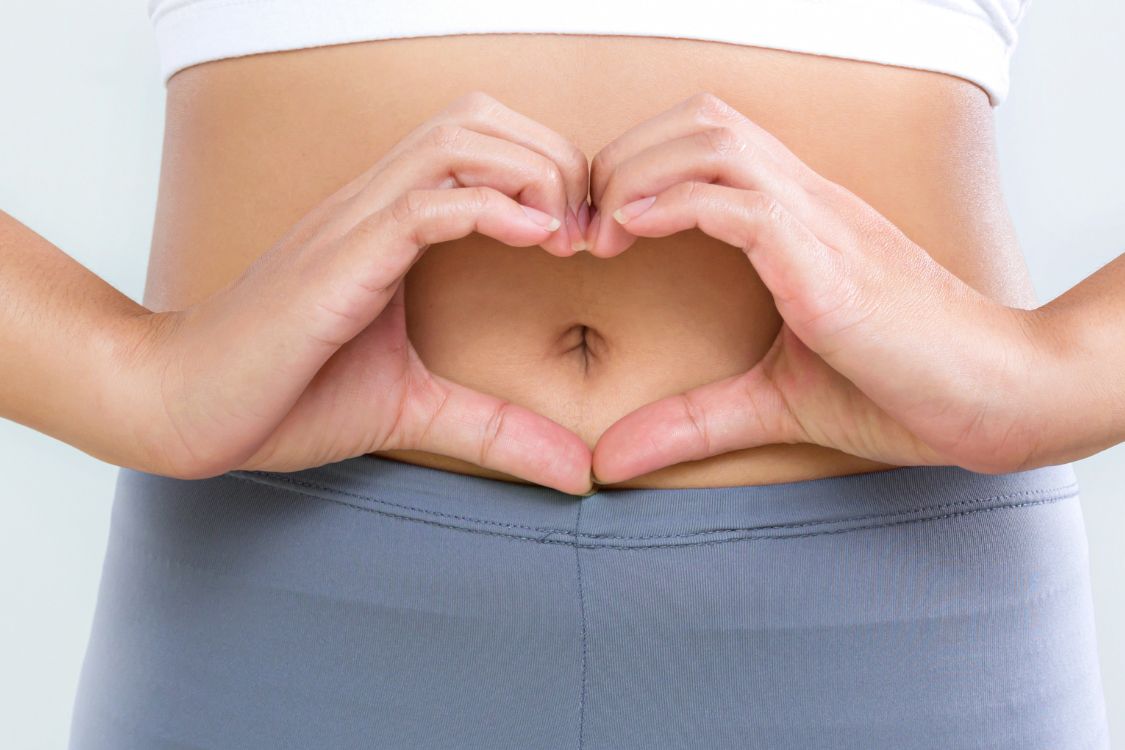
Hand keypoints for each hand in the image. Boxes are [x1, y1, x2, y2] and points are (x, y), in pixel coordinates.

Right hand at [123, 92, 594, 493]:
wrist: (186, 409)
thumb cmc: (286, 398)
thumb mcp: (415, 410)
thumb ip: (496, 430)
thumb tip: (577, 473)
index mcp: (390, 224)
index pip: (481, 144)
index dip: (547, 171)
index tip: (586, 237)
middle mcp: (373, 206)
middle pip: (478, 119)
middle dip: (551, 157)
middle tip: (587, 229)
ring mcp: (353, 224)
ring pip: (456, 140)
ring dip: (530, 173)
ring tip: (564, 234)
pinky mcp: (339, 258)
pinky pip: (423, 203)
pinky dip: (489, 208)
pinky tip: (534, 242)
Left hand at [585, 93, 1052, 483]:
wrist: (999, 399)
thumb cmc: (901, 390)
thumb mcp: (772, 403)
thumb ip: (691, 422)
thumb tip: (607, 460)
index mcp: (797, 219)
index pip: (708, 141)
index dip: (638, 166)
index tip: (594, 229)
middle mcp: (807, 202)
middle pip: (701, 120)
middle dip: (624, 156)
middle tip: (582, 225)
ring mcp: (820, 224)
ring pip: (714, 140)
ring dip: (639, 172)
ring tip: (601, 231)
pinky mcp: (828, 264)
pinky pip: (743, 201)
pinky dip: (674, 203)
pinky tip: (632, 231)